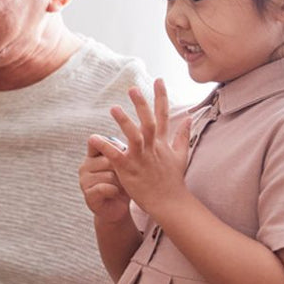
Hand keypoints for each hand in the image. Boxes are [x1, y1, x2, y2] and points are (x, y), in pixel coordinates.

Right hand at [79, 138, 130, 224]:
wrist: (119, 208)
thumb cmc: (124, 183)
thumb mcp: (124, 165)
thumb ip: (121, 153)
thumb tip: (124, 146)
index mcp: (92, 156)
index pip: (94, 141)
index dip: (110, 145)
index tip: (122, 153)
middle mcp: (84, 166)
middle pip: (108, 159)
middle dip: (122, 169)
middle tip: (125, 177)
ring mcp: (84, 181)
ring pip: (109, 175)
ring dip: (120, 182)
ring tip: (121, 186)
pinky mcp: (88, 195)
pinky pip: (104, 188)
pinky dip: (114, 191)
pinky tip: (115, 193)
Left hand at [87, 78, 190, 221]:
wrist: (170, 203)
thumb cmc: (173, 179)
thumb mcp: (181, 155)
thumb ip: (183, 135)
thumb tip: (189, 117)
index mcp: (162, 142)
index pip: (163, 115)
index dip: (161, 97)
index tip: (158, 80)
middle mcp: (152, 148)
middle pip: (148, 122)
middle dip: (141, 104)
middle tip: (133, 88)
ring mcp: (141, 158)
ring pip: (134, 137)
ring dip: (124, 122)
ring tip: (114, 108)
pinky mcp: (129, 170)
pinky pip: (115, 156)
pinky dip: (105, 147)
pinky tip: (94, 138)